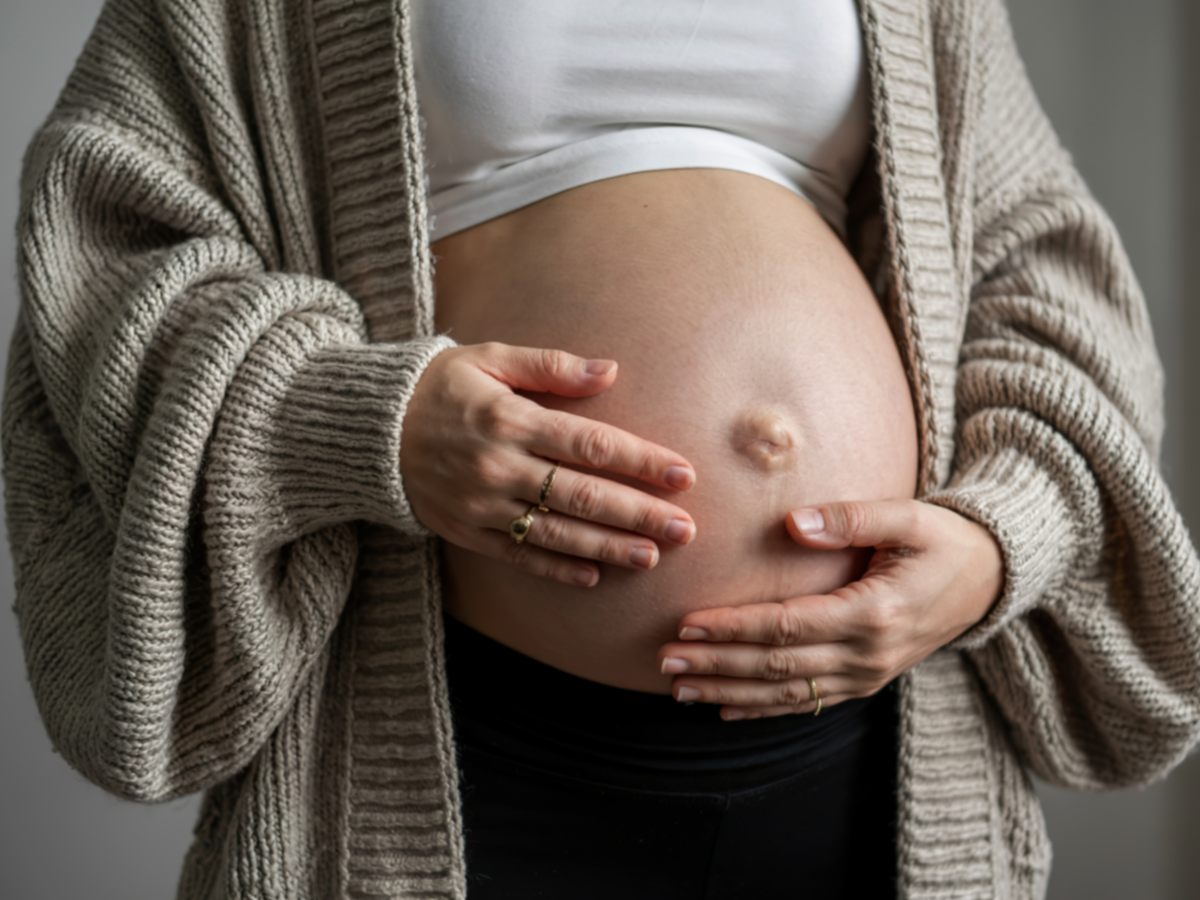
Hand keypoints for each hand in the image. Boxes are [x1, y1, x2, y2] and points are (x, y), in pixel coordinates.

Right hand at [400, 342, 696, 585]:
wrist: (369, 429)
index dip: (640, 461)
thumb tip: (611, 370)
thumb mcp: (490, 358)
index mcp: (510, 419)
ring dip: (607, 547)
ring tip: (651, 558)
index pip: (590, 444)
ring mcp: (481, 505)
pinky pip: (518, 556)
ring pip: (556, 532)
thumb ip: (552, 365)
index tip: (682, 475)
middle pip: (582, 495)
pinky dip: (556, 569)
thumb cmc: (442, 386)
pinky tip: (594, 576)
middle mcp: (497, 466)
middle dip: (638, 514)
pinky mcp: (466, 532)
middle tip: (685, 529)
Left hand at [656, 500, 1002, 718]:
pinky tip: (724, 709)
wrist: (990, 579)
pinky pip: (806, 702)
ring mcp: (867, 675)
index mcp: (874, 612)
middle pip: (777, 665)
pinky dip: (762, 709)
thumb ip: (850, 518)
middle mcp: (868, 654)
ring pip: (785, 692)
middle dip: (717, 664)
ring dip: (729, 692)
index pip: (786, 625)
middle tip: (666, 660)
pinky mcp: (864, 682)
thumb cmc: (943, 541)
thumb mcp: (907, 517)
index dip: (734, 628)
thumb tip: (792, 522)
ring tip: (680, 687)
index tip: (687, 623)